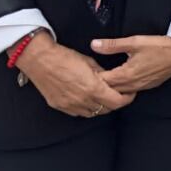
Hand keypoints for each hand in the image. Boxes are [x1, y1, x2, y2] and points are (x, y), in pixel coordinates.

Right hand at [14, 31, 134, 117]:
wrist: (40, 60)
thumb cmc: (65, 57)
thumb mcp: (89, 62)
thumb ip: (103, 73)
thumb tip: (111, 79)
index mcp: (93, 88)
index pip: (117, 102)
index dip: (127, 98)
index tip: (130, 93)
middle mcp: (82, 100)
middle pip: (106, 109)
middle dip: (115, 102)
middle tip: (118, 93)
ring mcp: (70, 105)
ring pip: (93, 113)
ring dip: (100, 106)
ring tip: (103, 96)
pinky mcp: (60, 106)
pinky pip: (78, 112)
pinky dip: (86, 108)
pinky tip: (87, 99)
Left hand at [94, 35, 170, 92]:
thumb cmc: (161, 46)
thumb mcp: (135, 42)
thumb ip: (113, 45)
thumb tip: (94, 44)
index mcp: (128, 74)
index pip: (104, 82)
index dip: (93, 78)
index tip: (86, 73)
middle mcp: (134, 84)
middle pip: (111, 89)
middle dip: (101, 84)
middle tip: (91, 78)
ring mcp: (143, 86)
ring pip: (122, 92)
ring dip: (113, 87)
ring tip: (104, 79)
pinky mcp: (150, 85)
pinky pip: (132, 90)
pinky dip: (124, 87)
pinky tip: (122, 79)